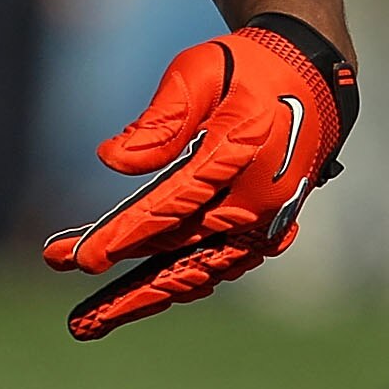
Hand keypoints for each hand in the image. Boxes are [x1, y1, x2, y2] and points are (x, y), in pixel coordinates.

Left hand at [43, 15, 353, 339]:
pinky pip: (217, 266)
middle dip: (122, 290)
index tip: (80, 260)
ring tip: (93, 321)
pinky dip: (178, 283)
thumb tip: (111, 161)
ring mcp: (266, 223)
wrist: (312, 78)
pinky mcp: (266, 233)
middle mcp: (258, 200)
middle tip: (75, 320)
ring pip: (198, 273)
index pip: (172, 206)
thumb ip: (161, 120)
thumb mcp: (199, 72)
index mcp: (241, 153)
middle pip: (179, 254)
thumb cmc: (245, 67)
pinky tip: (137, 297)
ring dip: (144, 299)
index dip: (124, 236)